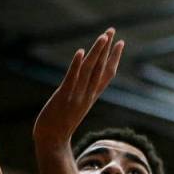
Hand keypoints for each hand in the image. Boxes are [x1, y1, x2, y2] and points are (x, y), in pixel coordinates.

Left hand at [33, 29, 123, 149]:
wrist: (52, 143)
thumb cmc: (60, 127)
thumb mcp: (74, 108)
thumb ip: (80, 96)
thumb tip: (83, 87)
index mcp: (91, 96)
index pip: (107, 74)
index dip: (114, 58)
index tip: (121, 42)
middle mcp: (87, 94)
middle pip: (101, 68)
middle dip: (107, 48)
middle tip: (112, 30)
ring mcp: (76, 96)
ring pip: (90, 71)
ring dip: (97, 52)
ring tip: (103, 36)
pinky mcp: (63, 97)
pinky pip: (72, 78)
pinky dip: (77, 65)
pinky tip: (80, 51)